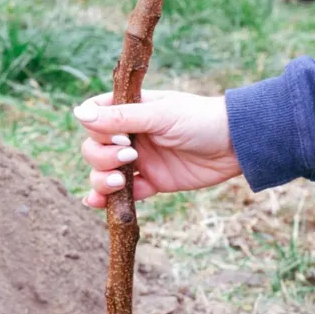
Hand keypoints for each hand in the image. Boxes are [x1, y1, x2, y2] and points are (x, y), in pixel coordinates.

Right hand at [74, 90, 240, 207]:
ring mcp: (140, 160)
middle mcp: (131, 135)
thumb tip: (78, 113)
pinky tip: (97, 203)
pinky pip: (124, 194)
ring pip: (103, 173)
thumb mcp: (160, 116)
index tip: (115, 135)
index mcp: (131, 110)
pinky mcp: (152, 183)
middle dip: (101, 157)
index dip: (94, 128)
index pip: (94, 116)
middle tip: (128, 156)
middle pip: (94, 149)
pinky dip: (109, 200)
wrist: (236, 146)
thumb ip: (120, 117)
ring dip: (102, 179)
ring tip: (118, 182)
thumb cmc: (200, 119)